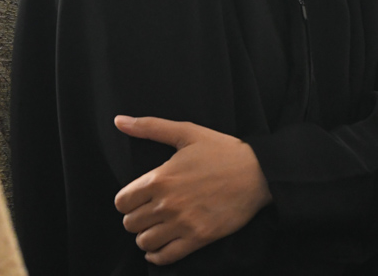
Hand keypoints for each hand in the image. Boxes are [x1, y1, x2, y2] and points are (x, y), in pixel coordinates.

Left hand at [113, 115, 272, 265]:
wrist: (259, 172)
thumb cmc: (223, 150)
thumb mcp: (187, 132)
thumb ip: (150, 127)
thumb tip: (119, 120)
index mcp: (160, 178)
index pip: (122, 202)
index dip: (127, 201)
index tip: (138, 199)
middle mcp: (167, 203)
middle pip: (130, 224)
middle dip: (136, 219)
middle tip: (149, 213)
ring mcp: (182, 223)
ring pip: (144, 242)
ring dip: (146, 237)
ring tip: (156, 229)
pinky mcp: (198, 238)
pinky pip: (164, 257)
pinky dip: (157, 256)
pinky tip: (161, 247)